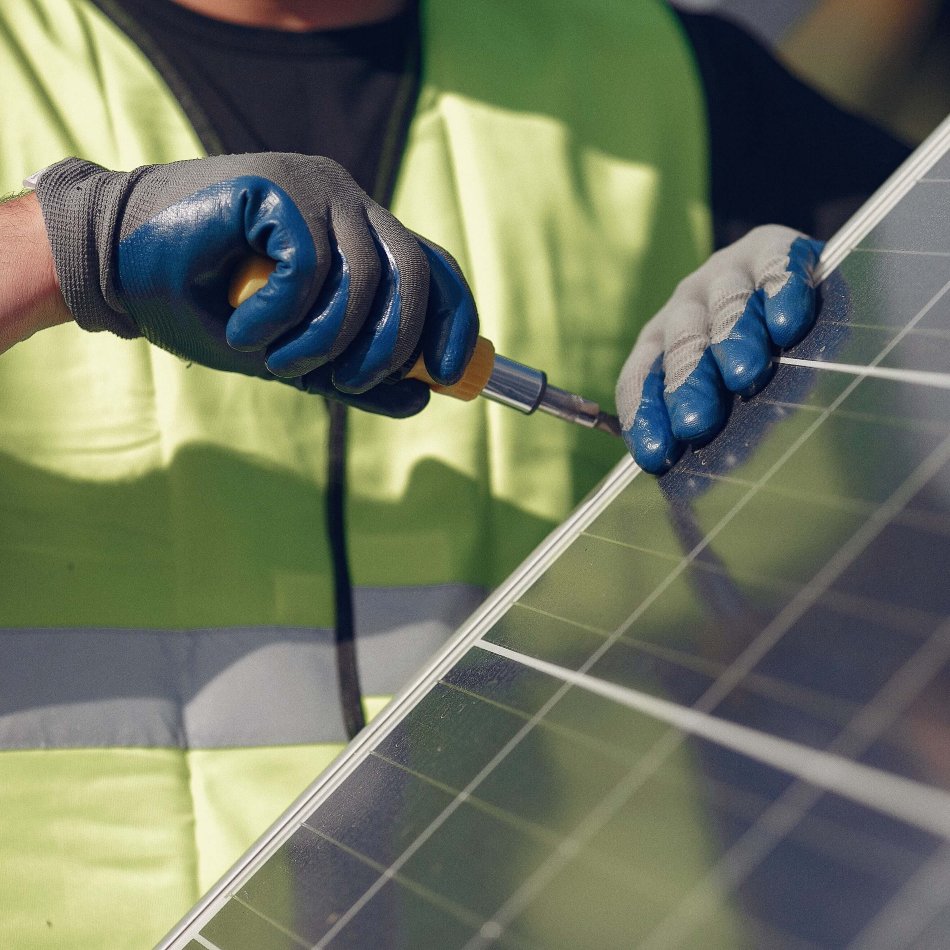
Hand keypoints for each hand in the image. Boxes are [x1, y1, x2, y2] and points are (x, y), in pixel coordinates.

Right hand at [34, 154, 478, 416]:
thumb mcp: (292, 353)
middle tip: (345, 381)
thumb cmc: (206, 308)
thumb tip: (423, 398)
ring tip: (277, 363)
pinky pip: (310, 267)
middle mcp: (347, 203)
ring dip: (325, 342)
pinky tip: (247, 332)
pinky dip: (283, 317)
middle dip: (391, 345)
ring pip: (365, 278)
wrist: (117, 268)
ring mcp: (314, 187)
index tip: (451, 377)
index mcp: (359, 234)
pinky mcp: (276, 184)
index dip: (455, 323)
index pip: (433, 270)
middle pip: (415, 274)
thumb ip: (355, 374)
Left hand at [616, 226, 822, 472]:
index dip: (646, 415)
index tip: (657, 455)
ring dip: (732, 339)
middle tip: (695, 420)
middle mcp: (685, 306)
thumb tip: (688, 488)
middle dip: (687, 384)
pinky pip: (774, 265)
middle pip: (680, 345)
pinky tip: (788, 319)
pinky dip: (780, 289)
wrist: (792, 285)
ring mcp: (726, 273)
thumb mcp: (721, 398)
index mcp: (659, 343)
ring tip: (744, 373)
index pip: (641, 379)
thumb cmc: (752, 362)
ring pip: (725, 306)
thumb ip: (704, 429)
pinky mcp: (773, 248)